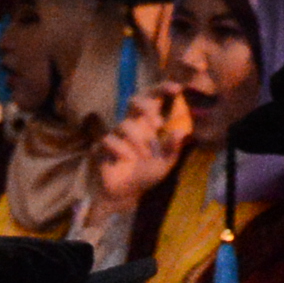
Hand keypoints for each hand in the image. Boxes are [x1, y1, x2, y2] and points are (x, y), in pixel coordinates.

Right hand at [88, 86, 189, 209]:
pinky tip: (127, 160)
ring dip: (136, 139)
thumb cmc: (146, 174)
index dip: (162, 88)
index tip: (177, 88)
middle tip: (157, 123)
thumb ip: (172, 148)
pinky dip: (120, 149)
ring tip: (144, 155)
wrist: (125, 194)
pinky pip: (109, 140)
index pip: (153, 99)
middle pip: (133, 100)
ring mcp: (116, 135)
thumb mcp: (165, 163)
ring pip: (124, 124)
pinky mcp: (102, 147)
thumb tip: (180, 132)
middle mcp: (132, 125)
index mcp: (148, 124)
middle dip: (145, 106)